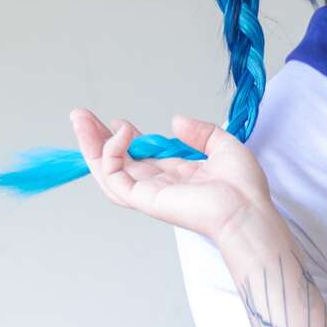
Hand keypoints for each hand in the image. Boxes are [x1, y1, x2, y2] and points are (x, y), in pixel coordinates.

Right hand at [68, 110, 274, 246]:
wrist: (246, 210)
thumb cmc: (243, 187)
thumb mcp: (223, 146)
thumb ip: (199, 131)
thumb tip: (176, 121)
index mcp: (175, 175)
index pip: (139, 156)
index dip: (124, 139)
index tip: (119, 122)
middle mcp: (158, 185)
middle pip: (116, 162)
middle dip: (96, 139)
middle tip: (80, 116)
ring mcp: (148, 194)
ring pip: (106, 171)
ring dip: (90, 145)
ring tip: (80, 120)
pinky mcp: (143, 199)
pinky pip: (114, 176)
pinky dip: (110, 153)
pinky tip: (120, 134)